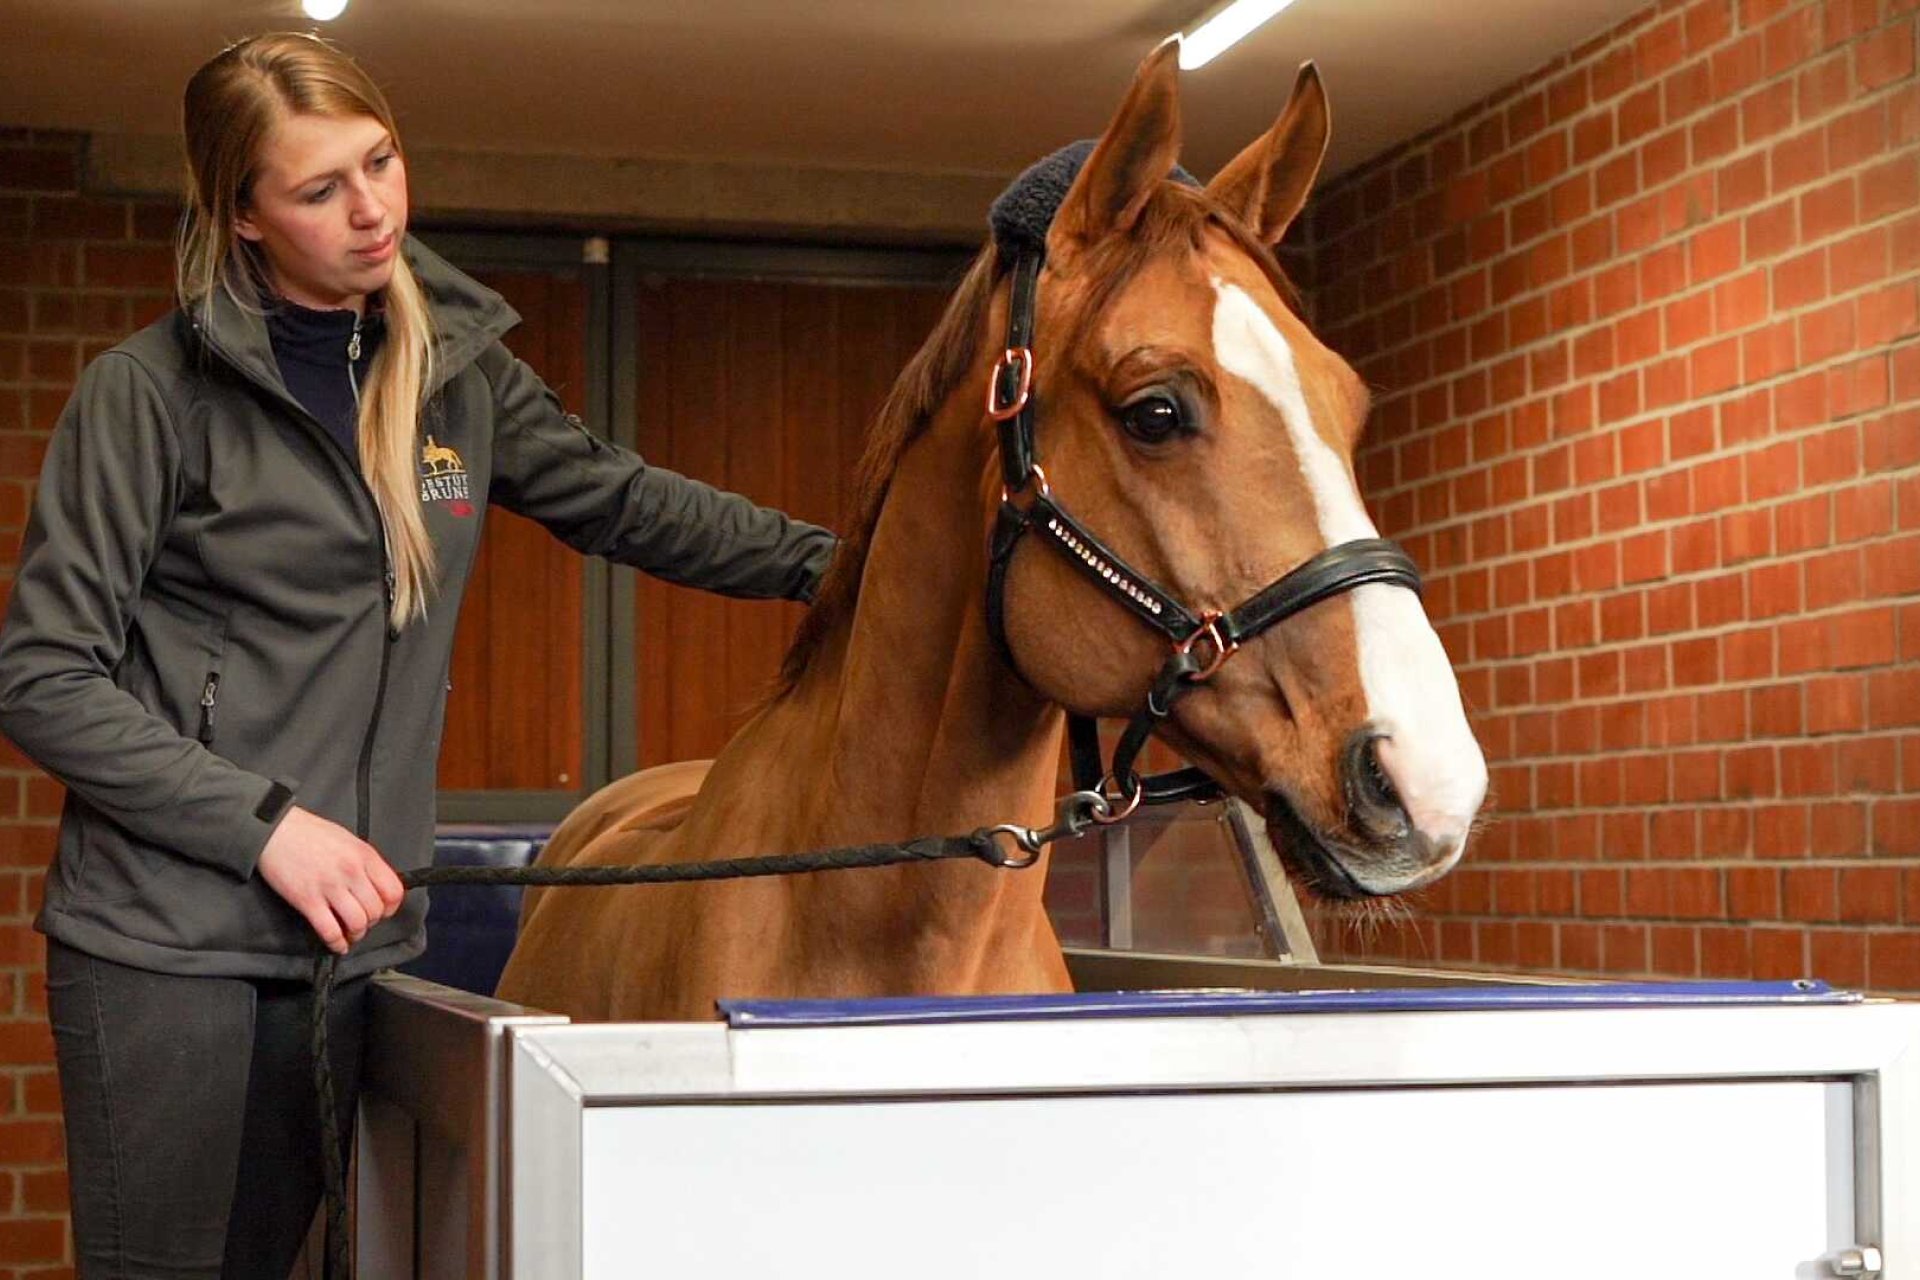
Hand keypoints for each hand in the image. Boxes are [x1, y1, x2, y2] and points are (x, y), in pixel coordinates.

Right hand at [256, 806, 407, 954]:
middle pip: (375, 910)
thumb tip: (375, 885)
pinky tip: (337, 944)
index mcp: (364, 855)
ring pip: (357, 923)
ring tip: (351, 933)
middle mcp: (351, 872)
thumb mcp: (347, 839)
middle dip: (372, 922)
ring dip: (356, 934)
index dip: (391, 907)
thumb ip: (364, 862)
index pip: (393, 891)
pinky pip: (329, 930)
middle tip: (363, 922)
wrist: (275, 830)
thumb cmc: (309, 833)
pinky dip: (336, 943)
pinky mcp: (307, 900)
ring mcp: (329, 887)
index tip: (384, 912)